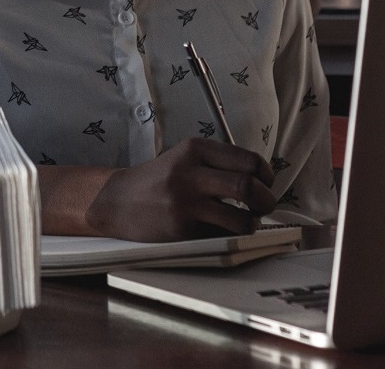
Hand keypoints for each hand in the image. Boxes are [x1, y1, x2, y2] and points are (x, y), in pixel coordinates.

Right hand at [83, 137, 275, 241]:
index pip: (249, 160)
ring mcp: (185, 203)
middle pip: (247, 187)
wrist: (117, 200)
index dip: (267, 175)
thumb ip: (219, 163)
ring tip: (247, 222)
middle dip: (266, 200)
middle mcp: (190, 173)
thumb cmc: (159, 179)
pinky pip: (220, 235)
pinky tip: (222, 230)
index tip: (267, 183)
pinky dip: (229, 235)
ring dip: (252, 224)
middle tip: (265, 206)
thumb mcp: (186, 157)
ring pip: (239, 218)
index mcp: (196, 149)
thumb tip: (261, 180)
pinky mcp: (181, 229)